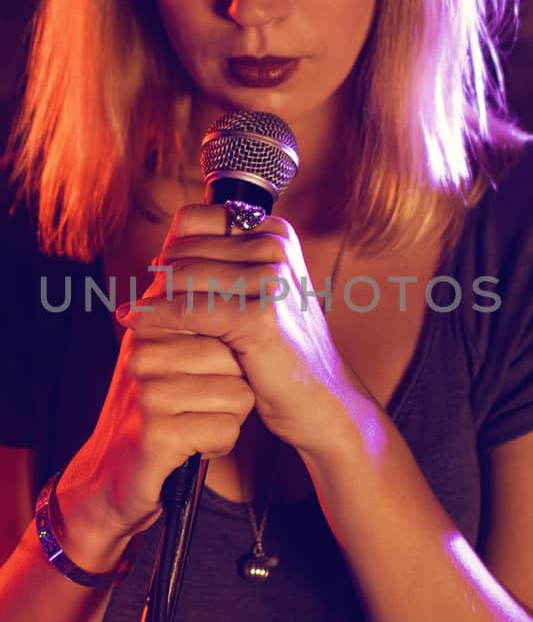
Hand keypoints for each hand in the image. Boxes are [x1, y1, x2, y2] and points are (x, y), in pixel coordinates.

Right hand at [58, 214, 257, 537]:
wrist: (112, 477)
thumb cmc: (156, 410)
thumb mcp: (167, 351)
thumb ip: (192, 309)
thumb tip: (232, 253)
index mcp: (151, 323)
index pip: (220, 310)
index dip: (237, 340)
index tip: (231, 362)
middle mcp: (144, 349)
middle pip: (237, 354)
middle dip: (236, 385)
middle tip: (204, 402)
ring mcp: (147, 389)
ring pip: (239, 394)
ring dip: (229, 417)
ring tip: (197, 422)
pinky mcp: (156, 432)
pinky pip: (227, 429)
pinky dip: (220, 444)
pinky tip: (195, 445)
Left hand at [117, 203, 356, 461]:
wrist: (320, 401)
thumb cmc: (280, 350)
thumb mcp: (255, 296)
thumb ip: (221, 267)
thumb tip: (158, 254)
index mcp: (275, 233)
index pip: (197, 220)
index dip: (172, 248)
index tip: (156, 274)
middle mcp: (276, 248)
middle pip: (187, 248)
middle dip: (160, 275)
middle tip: (140, 300)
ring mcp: (271, 280)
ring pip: (184, 277)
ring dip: (152, 297)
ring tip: (133, 315)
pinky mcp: (258, 317)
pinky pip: (188, 310)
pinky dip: (155, 315)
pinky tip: (132, 322)